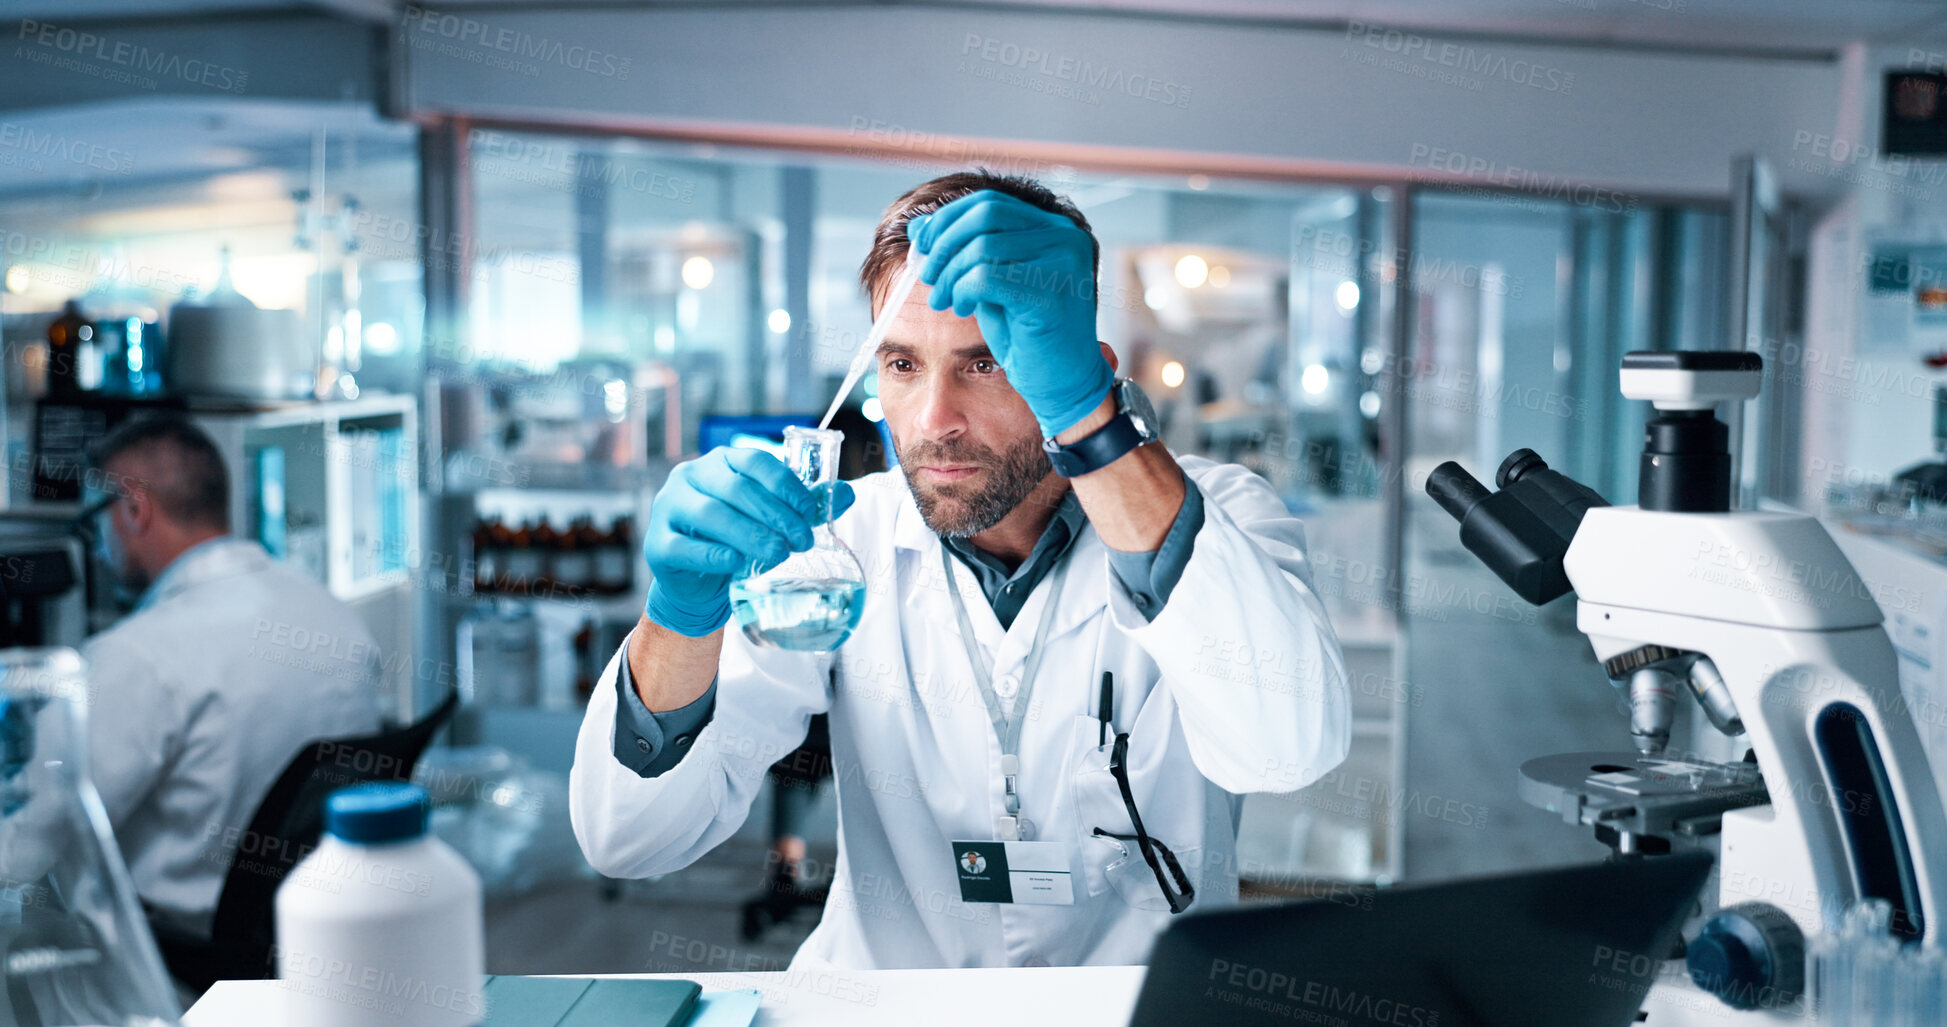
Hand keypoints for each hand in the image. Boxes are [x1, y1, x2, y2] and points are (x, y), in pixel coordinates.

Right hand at [642, 447, 855, 636]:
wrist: (696, 583)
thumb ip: (804, 506)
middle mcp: (689, 477)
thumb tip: (847, 494)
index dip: (786, 486)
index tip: (810, 514)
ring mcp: (668, 508)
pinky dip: (714, 554)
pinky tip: (738, 562)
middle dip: (775, 515)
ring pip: (711, 515)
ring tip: (780, 553)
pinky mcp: (657, 543)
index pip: (755, 462)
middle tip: (803, 541)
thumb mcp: (769, 520)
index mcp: (720, 462)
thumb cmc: (735, 540)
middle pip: (736, 489)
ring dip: (750, 534)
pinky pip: (685, 546)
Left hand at [907, 190, 1113, 436]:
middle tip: (928, 276)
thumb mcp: (989, 284)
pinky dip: (962, 291)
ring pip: (981, 247)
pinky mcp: (1050, 292)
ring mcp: (1063, 261)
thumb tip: (918, 225)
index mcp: (1053, 228)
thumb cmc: (1028, 336)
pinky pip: (986, 277)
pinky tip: (961, 309)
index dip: (947, 220)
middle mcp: (1064, 237)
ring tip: (944, 300)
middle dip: (944, 244)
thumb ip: (962, 251)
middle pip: (984, 215)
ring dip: (950, 275)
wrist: (1062, 383)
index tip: (921, 245)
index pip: (989, 202)